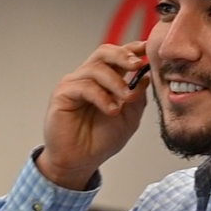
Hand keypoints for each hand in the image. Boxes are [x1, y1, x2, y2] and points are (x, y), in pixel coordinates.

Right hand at [37, 41, 150, 189]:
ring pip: (96, 69)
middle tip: (138, 65)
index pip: (118, 56)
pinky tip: (112, 110)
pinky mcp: (62, 94)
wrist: (80, 161)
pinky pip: (84, 87)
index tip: (148, 49)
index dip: (133, 49)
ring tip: (126, 99)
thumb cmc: (101, 140)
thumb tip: (145, 76)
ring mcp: (74, 84)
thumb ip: (138, 97)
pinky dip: (102, 96)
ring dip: (116, 82)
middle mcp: (88, 78)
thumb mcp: (129, 118)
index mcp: (105, 80)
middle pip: (104, 53)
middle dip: (123, 55)